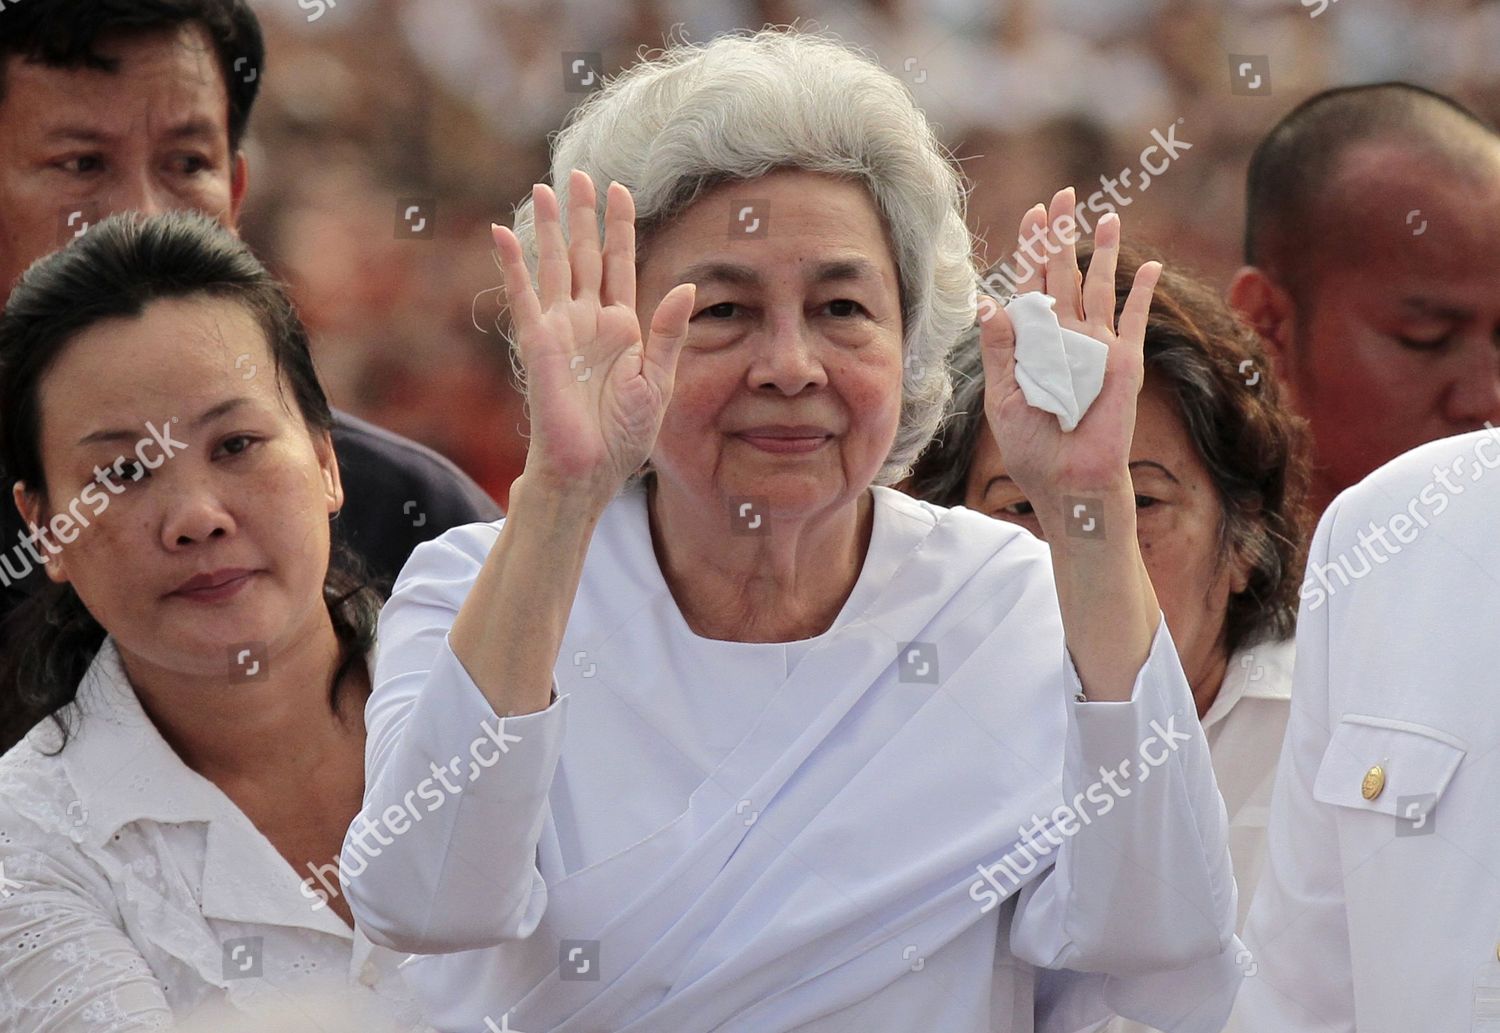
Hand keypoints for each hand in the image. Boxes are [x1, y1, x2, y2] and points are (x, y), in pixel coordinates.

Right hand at [492, 170, 695, 501]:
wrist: (591, 469)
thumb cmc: (625, 436)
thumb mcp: (659, 381)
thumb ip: (668, 332)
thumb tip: (685, 286)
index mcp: (622, 328)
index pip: (620, 264)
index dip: (619, 228)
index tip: (621, 189)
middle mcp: (589, 320)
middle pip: (585, 255)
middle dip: (584, 216)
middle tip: (581, 174)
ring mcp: (561, 328)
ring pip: (555, 265)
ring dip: (551, 227)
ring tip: (546, 188)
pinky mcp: (538, 342)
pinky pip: (523, 295)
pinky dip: (513, 264)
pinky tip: (503, 233)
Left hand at [977, 188, 1160, 514]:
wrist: (1067, 479)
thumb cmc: (1031, 446)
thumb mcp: (1003, 397)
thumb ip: (1001, 349)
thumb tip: (989, 302)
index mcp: (1033, 342)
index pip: (1031, 285)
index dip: (1031, 249)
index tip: (1032, 213)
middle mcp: (1065, 336)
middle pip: (1065, 274)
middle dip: (1062, 235)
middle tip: (1062, 195)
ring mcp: (1097, 346)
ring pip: (1101, 286)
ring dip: (1104, 251)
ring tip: (1104, 214)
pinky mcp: (1125, 361)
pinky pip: (1136, 320)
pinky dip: (1144, 293)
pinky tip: (1151, 266)